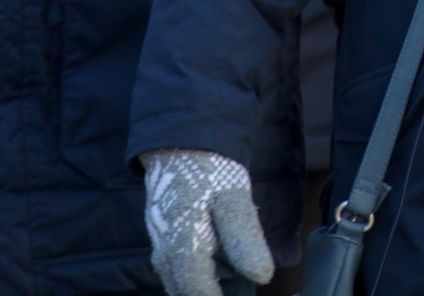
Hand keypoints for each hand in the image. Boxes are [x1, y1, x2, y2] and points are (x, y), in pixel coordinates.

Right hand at [141, 149, 274, 295]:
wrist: (181, 142)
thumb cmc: (210, 169)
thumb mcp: (233, 199)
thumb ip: (244, 240)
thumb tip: (262, 277)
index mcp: (181, 244)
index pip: (195, 290)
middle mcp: (164, 250)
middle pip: (182, 289)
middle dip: (203, 294)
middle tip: (230, 292)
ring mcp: (160, 244)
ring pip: (176, 279)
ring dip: (195, 286)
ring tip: (221, 286)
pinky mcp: (163, 236)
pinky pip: (174, 265)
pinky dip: (190, 273)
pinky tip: (209, 269)